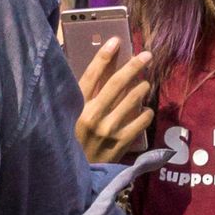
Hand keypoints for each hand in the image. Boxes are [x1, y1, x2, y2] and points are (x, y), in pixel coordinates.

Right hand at [74, 38, 153, 165]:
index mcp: (75, 106)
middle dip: (134, 66)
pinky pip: (141, 122)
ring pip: (133, 100)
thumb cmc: (70, 139)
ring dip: (142, 87)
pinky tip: (145, 110)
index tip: (115, 41)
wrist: (74, 174)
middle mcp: (92, 116)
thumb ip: (80, 95)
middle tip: (146, 55)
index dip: (104, 56)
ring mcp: (108, 130)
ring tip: (145, 84)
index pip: (91, 75)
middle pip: (117, 83)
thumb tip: (97, 72)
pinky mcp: (121, 144)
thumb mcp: (68, 116)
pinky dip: (146, 112)